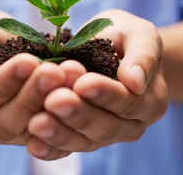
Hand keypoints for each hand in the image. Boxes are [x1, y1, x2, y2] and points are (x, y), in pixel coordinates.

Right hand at [0, 10, 65, 144]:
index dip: (4, 83)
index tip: (28, 61)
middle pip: (2, 123)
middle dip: (31, 97)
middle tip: (56, 72)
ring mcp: (1, 133)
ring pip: (25, 131)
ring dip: (49, 107)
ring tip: (70, 80)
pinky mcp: (25, 134)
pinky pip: (44, 135)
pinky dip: (61, 117)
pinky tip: (76, 95)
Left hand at [26, 10, 167, 159]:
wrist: (109, 48)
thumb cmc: (124, 37)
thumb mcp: (139, 35)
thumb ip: (143, 55)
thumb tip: (135, 82)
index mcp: (149, 100)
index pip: (128, 101)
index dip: (105, 94)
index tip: (82, 83)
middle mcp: (130, 124)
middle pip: (105, 126)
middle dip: (78, 114)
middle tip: (54, 101)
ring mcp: (105, 134)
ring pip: (85, 141)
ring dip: (60, 133)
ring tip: (37, 123)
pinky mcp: (82, 137)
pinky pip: (67, 148)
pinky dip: (50, 148)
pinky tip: (33, 145)